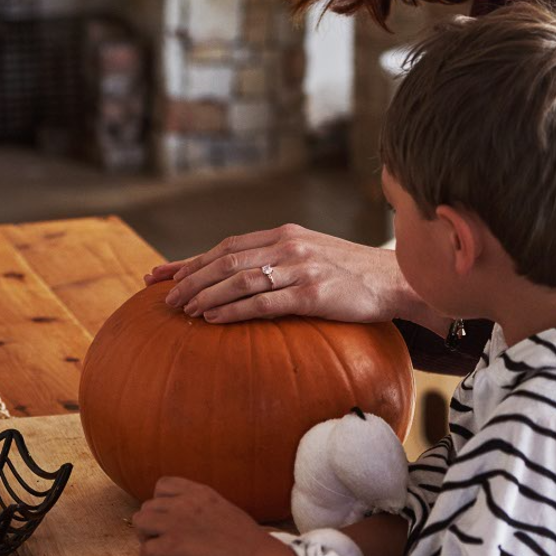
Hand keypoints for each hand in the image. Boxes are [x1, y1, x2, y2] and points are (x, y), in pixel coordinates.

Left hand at [132, 477, 293, 555]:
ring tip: (157, 548)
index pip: (163, 484)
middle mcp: (185, 502)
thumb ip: (200, 506)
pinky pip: (145, 549)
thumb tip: (185, 517)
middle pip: (148, 505)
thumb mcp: (222, 508)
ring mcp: (176, 522)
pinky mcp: (172, 544)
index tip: (166, 517)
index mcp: (199, 492)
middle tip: (160, 538)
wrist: (255, 553)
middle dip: (151, 523)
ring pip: (140, 522)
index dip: (159, 502)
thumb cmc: (244, 537)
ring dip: (146, 537)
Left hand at [143, 224, 410, 324]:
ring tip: (183, 311)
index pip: (227, 246)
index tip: (160, 276)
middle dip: (191, 280)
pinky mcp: (313, 293)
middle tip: (166, 300)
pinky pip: (264, 302)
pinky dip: (233, 311)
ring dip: (206, 295)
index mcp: (285, 234)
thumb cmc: (349, 274)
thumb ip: (277, 260)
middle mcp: (289, 246)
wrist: (394, 281)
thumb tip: (237, 279)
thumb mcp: (311, 256)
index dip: (190, 261)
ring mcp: (301, 268)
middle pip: (226, 261)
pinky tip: (212, 320)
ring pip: (240, 280)